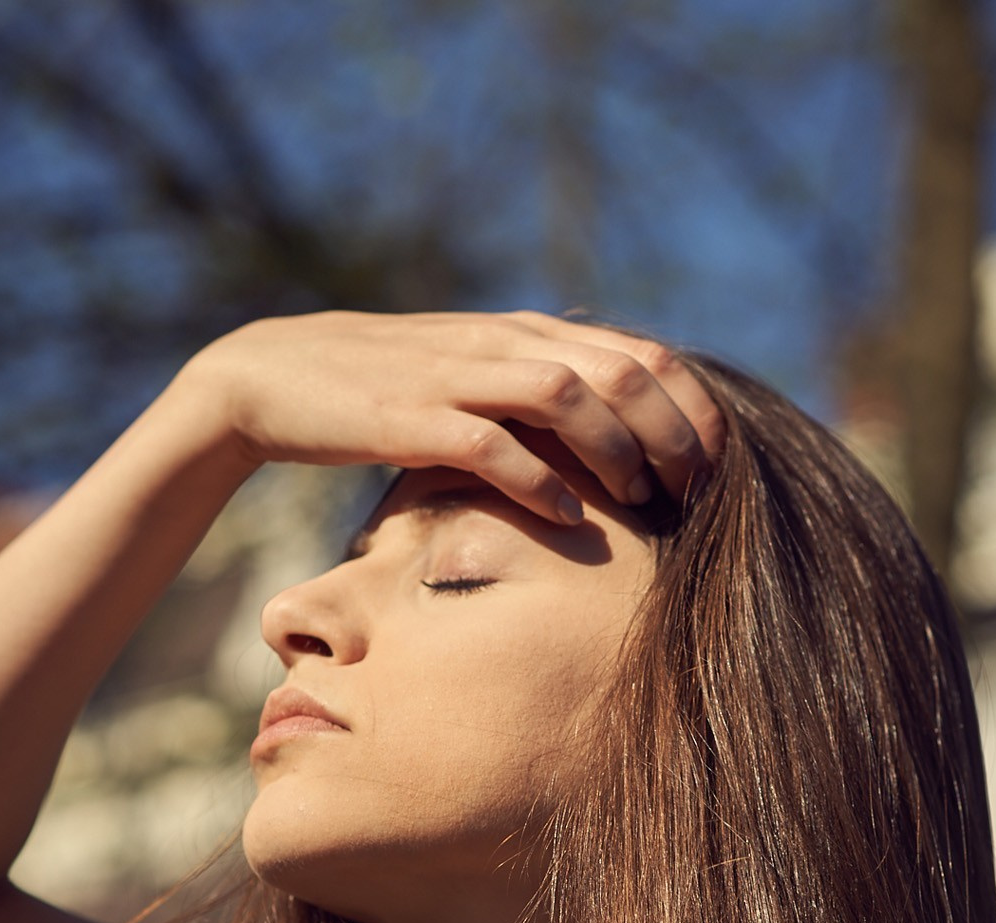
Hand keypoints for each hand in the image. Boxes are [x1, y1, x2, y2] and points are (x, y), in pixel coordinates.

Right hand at [183, 308, 724, 526]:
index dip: (691, 406)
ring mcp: (459, 376)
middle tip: (698, 492)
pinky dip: (537, 479)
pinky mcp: (413, 417)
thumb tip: (615, 433)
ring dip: (618, 451)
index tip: (718, 463)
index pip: (640, 352)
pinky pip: (492, 444)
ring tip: (645, 502)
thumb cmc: (384, 393)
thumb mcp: (473, 379)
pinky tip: (566, 517)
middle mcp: (503, 343)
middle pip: (619, 370)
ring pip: (568, 395)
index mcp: (526, 334)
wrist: (276, 377)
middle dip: (672, 432)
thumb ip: (538, 393)